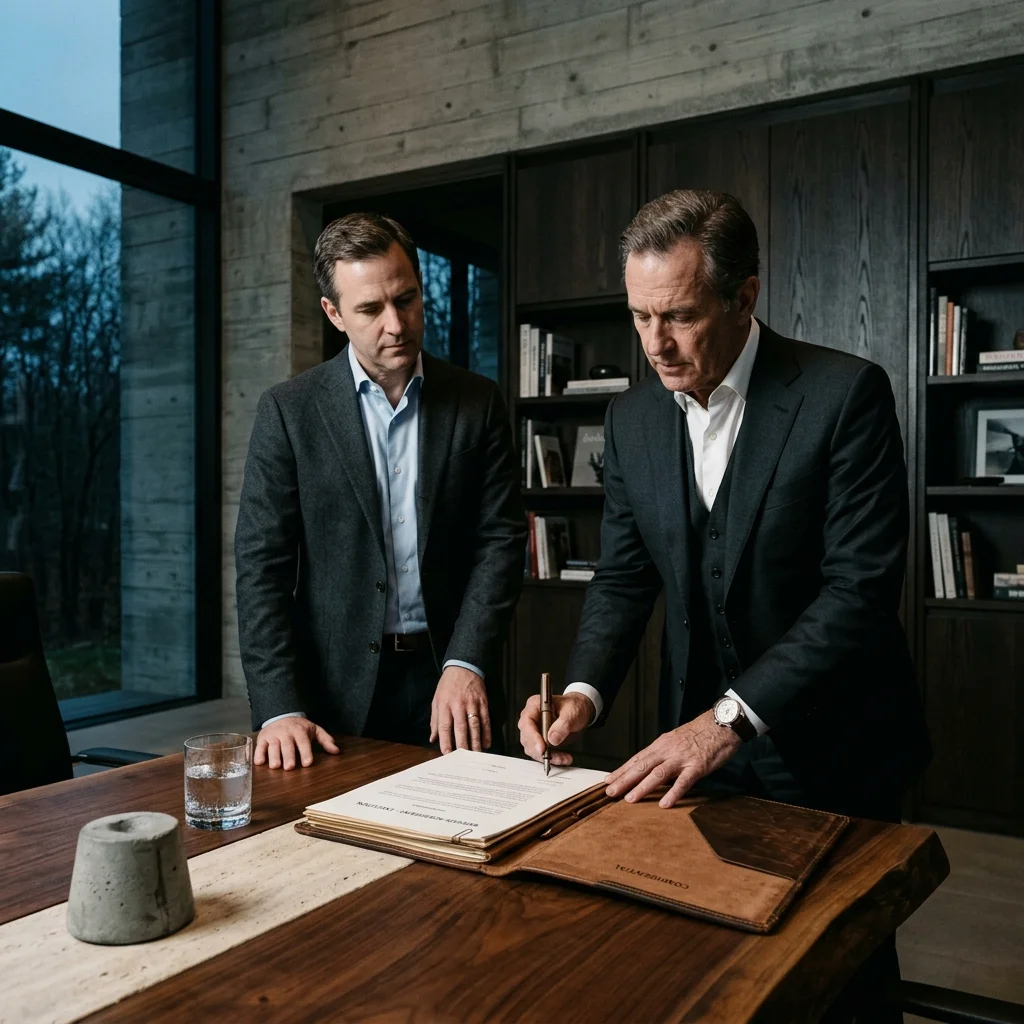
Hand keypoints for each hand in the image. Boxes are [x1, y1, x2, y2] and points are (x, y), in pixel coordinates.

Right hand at [254, 717, 339, 769]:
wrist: (281, 715)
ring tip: (275, 766)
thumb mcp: (314, 730)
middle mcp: (286, 733)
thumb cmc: (299, 727)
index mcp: (300, 731)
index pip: (303, 742)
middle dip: (288, 756)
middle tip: (289, 767)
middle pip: (287, 745)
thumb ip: (325, 740)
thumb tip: (337, 751)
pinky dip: (259, 754)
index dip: (305, 752)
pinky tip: (259, 762)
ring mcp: (273, 735)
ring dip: (274, 756)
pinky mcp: (263, 738)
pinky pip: (260, 746)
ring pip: (273, 746)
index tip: (307, 763)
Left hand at [431, 666, 490, 752]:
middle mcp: (458, 705)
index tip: (447, 754)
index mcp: (444, 705)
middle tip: (464, 759)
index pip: (444, 726)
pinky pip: (485, 720)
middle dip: (462, 745)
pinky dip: (486, 732)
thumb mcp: (436, 700)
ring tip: (476, 755)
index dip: (446, 741)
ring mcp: (472, 704)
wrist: (463, 667)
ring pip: (474, 725)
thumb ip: (435, 720)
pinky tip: (486, 742)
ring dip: (476, 741)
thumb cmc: (447, 686)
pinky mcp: (483, 702)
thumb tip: (433, 738)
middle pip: (461, 728)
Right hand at [518, 691, 592, 766]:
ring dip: (546, 756)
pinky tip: (562, 758)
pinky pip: (540, 753)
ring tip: (563, 758)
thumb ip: (563, 724)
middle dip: (539, 750)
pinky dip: (551, 758)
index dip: (532, 737)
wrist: (579, 711)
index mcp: (535, 705)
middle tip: (553, 756)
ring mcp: (534, 730)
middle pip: (527, 738)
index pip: (527, 722)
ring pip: (533, 748)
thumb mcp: (572, 712)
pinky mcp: (540, 740)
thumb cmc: (573, 706)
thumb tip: (552, 739)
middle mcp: (532, 718)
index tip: (542, 748)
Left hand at [605, 710, 742, 807]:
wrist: (720, 724)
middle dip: (624, 780)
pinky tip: (664, 804)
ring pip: (658, 774)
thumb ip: (662, 754)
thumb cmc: (699, 734)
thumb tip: (649, 767)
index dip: (621, 770)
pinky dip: (673, 793)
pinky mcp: (697, 766)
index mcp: (660, 745)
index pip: (637, 759)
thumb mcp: (675, 741)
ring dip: (642, 787)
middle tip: (610, 792)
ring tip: (630, 800)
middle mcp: (667, 751)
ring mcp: (681, 759)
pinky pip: (684, 782)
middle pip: (641, 766)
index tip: (608, 780)